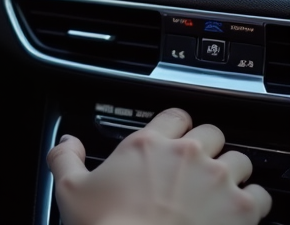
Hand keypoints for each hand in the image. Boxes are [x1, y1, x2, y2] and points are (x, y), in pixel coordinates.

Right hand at [48, 108, 271, 224]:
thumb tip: (67, 142)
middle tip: (194, 169)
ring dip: (232, 173)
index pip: (175, 115)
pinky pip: (262, 195)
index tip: (172, 142)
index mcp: (147, 144)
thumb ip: (64, 157)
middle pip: (212, 133)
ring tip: (219, 191)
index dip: (175, 128)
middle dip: (206, 149)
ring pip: (241, 160)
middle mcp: (186, 155)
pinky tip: (237, 212)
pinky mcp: (242, 210)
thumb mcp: (69, 190)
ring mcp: (218, 181)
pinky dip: (253, 202)